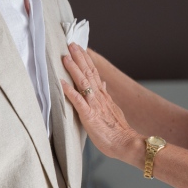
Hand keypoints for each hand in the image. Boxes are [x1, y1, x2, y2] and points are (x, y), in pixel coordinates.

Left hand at [61, 44, 139, 159]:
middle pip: (88, 73)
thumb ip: (106, 96)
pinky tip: (61, 83)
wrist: (126, 144)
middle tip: (71, 44)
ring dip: (74, 69)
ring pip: (83, 83)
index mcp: (104, 96)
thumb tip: (104, 83)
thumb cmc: (117, 131)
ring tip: (66, 57)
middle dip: (79, 57)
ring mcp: (95, 105)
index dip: (86, 60)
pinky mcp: (89, 116)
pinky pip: (78, 102)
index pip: (94, 73)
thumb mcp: (112, 109)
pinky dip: (69, 91)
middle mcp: (99, 97)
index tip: (79, 48)